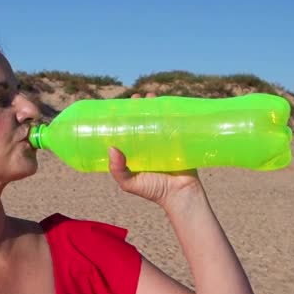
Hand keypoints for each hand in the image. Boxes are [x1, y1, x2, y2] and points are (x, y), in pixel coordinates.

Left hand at [108, 93, 203, 207]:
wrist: (182, 196)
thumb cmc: (154, 191)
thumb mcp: (130, 183)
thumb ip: (118, 170)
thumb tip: (111, 148)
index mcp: (136, 151)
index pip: (128, 129)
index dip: (125, 117)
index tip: (120, 106)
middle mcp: (150, 144)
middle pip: (143, 120)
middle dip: (140, 107)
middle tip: (137, 98)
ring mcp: (166, 141)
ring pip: (159, 119)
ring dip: (156, 105)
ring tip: (151, 96)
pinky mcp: (181, 141)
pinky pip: (177, 124)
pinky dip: (174, 113)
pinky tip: (170, 104)